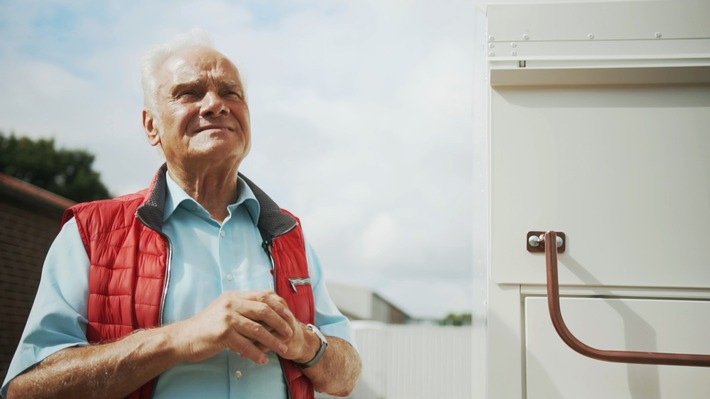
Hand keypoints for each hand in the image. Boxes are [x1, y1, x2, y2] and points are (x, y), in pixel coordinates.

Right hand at [166, 290, 296, 364]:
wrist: (184, 337)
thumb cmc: (207, 326)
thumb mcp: (225, 309)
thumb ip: (243, 307)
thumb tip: (266, 310)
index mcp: (235, 296)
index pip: (264, 296)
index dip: (280, 306)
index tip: (289, 317)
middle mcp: (232, 303)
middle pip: (264, 310)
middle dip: (281, 323)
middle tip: (289, 333)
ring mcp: (227, 318)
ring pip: (258, 329)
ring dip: (273, 341)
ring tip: (283, 349)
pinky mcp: (223, 333)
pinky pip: (246, 345)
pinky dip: (257, 353)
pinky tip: (263, 359)